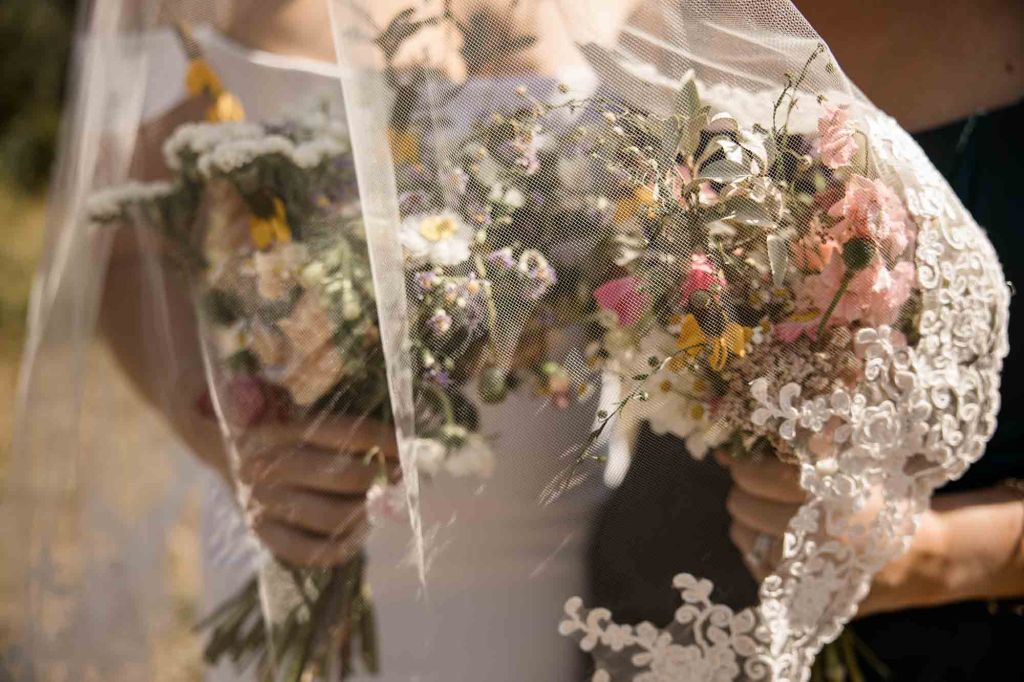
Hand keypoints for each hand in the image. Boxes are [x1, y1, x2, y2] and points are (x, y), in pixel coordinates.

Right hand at [236, 417, 399, 567]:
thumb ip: (345, 430)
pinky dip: (345, 545)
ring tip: (385, 506)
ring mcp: (261, 503)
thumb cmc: (289, 439)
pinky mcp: (264, 533)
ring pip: (333, 517)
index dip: (385, 441)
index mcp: (279, 428)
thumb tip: (406, 447)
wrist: (237, 461)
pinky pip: (312, 551)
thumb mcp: (303, 419)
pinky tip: (362, 533)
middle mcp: (264, 466)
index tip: (408, 448)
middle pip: (343, 476)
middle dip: (381, 480)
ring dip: (369, 514)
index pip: (347, 433)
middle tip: (400, 481)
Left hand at [716, 450, 916, 611]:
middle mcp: (821, 535)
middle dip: (742, 492)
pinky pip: (755, 565)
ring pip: (744, 536)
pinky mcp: (804, 594)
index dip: (746, 468)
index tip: (740, 463)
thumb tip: (741, 446)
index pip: (766, 478)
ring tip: (760, 511)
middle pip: (747, 507)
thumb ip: (814, 446)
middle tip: (750, 486)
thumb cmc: (885, 501)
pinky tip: (773, 538)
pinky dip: (755, 549)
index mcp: (836, 497)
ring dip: (745, 520)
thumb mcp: (862, 465)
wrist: (922, 558)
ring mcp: (812, 569)